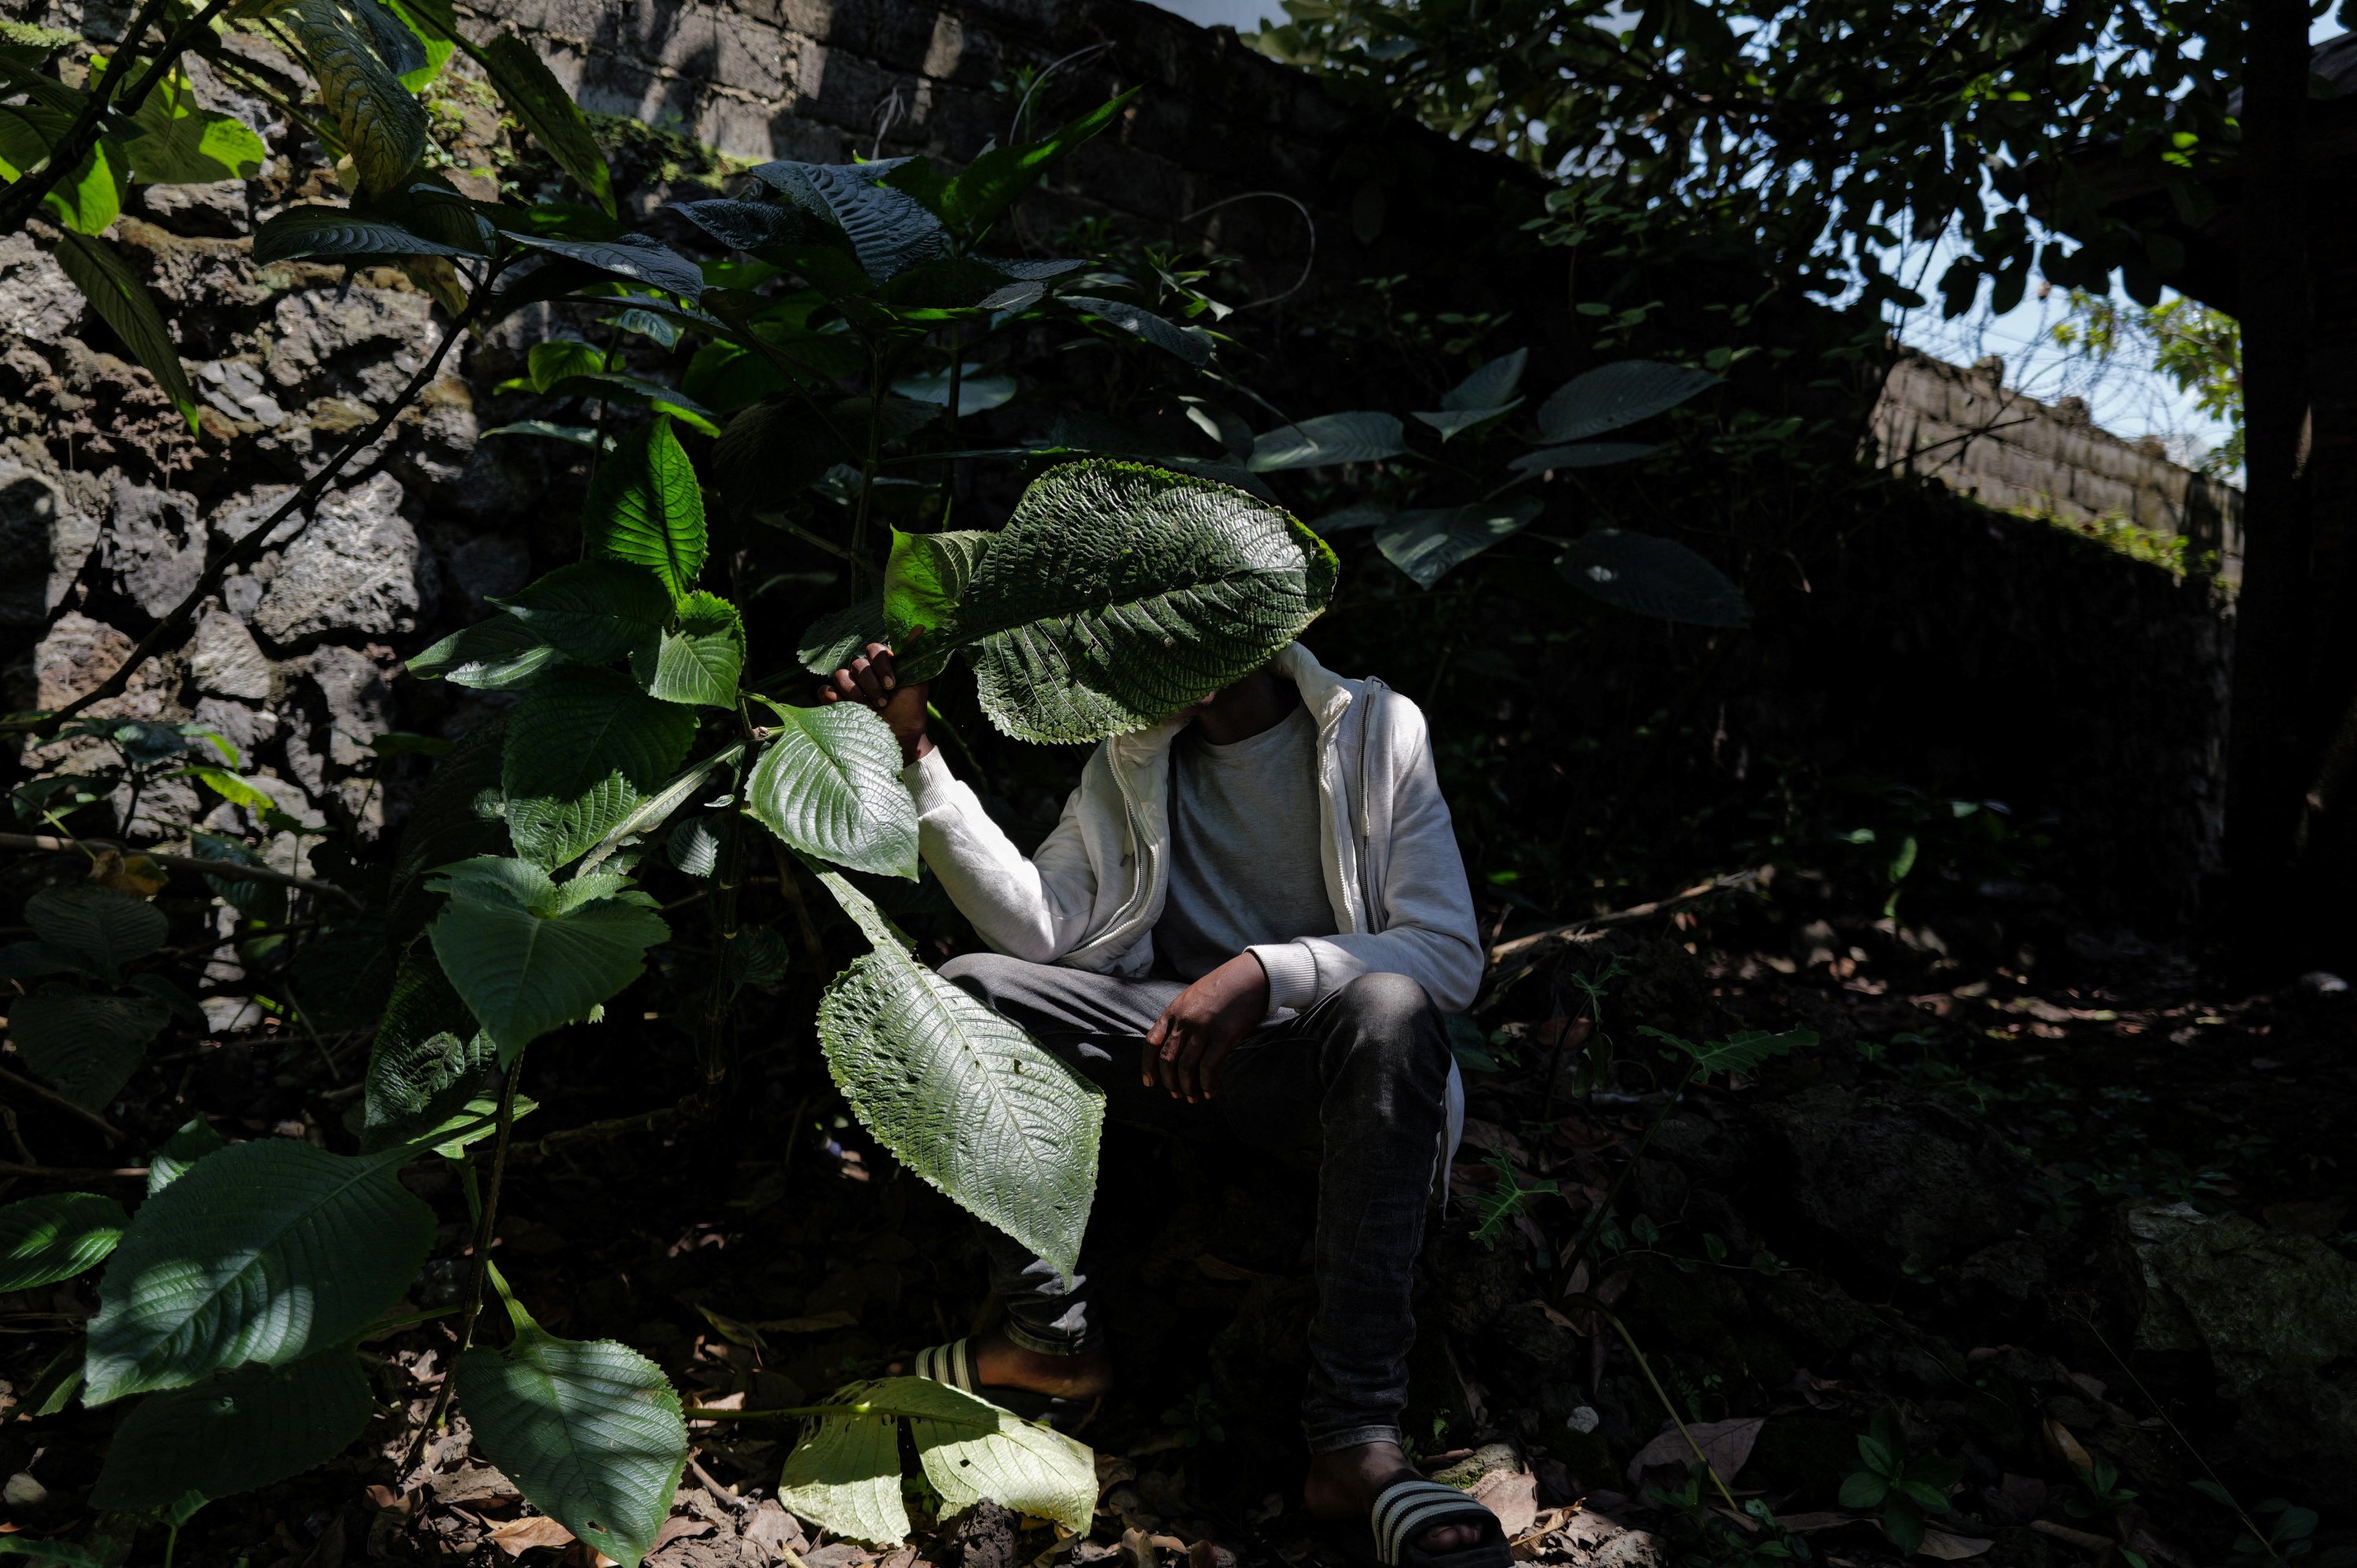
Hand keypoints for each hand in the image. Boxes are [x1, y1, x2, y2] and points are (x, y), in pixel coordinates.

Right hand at [822, 642, 930, 764]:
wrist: (900, 737)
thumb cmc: (909, 709)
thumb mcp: (917, 682)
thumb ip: (914, 656)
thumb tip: (920, 627)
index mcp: (881, 663)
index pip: (874, 649)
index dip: (881, 665)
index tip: (892, 684)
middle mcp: (863, 671)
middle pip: (857, 664)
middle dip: (871, 685)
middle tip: (883, 702)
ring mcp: (847, 685)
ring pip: (840, 676)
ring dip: (856, 694)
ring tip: (869, 709)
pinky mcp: (835, 701)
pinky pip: (824, 690)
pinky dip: (832, 698)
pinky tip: (845, 707)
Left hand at [1142, 953, 1268, 1101]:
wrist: (1252, 976)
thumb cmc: (1225, 986)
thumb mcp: (1194, 996)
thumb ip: (1181, 1018)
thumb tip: (1176, 1045)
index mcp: (1174, 1010)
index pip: (1151, 1042)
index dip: (1148, 1066)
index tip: (1150, 1082)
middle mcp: (1185, 1020)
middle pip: (1167, 1059)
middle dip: (1169, 1082)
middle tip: (1176, 1094)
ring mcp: (1203, 1029)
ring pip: (1186, 1067)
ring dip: (1187, 1087)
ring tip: (1193, 1097)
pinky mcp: (1223, 1037)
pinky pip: (1209, 1068)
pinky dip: (1207, 1084)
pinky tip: (1209, 1092)